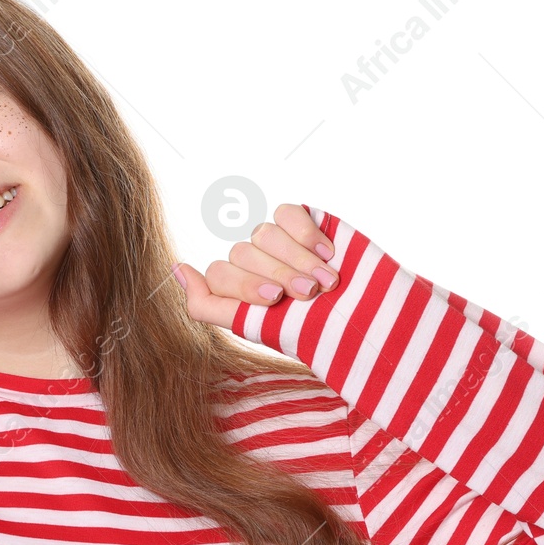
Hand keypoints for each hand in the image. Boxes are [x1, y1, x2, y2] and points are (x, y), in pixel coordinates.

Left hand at [173, 202, 338, 331]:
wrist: (368, 321)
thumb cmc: (314, 331)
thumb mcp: (256, 327)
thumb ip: (207, 304)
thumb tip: (175, 269)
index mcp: (239, 290)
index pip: (219, 274)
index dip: (245, 284)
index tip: (275, 300)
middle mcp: (255, 264)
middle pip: (242, 253)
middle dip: (278, 275)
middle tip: (309, 293)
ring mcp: (279, 242)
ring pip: (263, 234)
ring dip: (296, 258)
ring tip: (326, 280)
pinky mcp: (305, 223)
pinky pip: (286, 213)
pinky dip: (305, 232)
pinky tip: (327, 252)